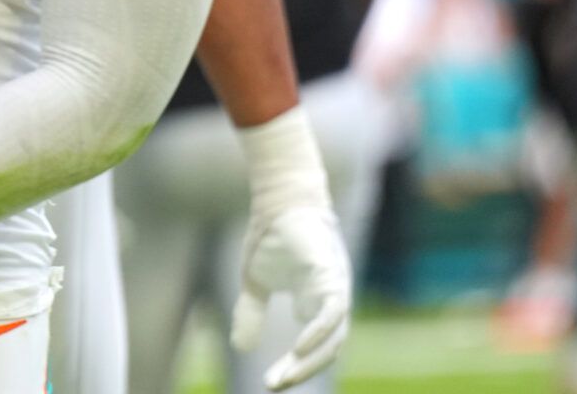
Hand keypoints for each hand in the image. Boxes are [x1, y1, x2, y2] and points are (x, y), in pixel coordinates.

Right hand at [231, 204, 351, 389]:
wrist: (277, 201)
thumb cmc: (272, 237)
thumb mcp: (255, 282)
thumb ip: (252, 313)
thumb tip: (242, 348)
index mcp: (317, 305)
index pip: (315, 347)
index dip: (295, 368)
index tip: (269, 383)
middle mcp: (332, 302)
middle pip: (326, 349)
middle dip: (301, 371)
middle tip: (273, 385)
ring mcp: (334, 289)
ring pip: (333, 337)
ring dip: (310, 360)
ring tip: (285, 374)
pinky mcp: (331, 276)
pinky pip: (333, 314)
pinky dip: (318, 334)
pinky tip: (299, 348)